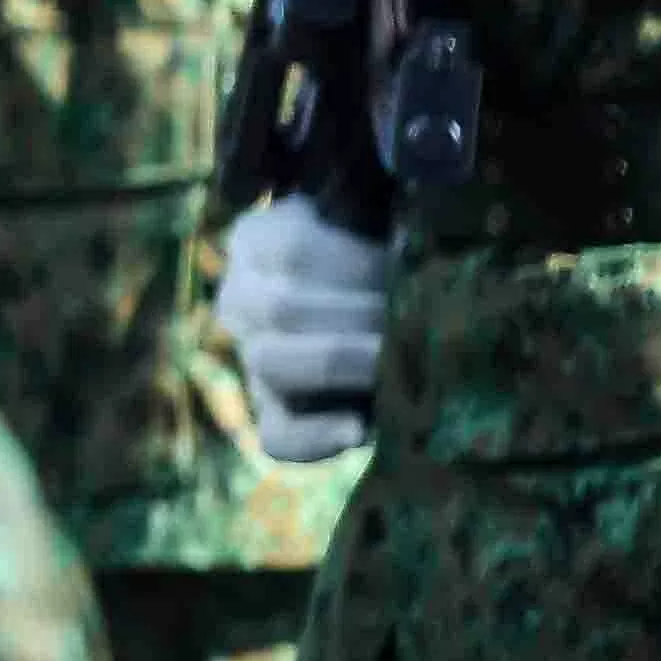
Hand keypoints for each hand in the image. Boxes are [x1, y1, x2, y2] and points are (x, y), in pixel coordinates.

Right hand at [214, 192, 391, 460]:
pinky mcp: (273, 414)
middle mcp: (239, 296)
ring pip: (270, 362)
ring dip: (342, 363)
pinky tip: (359, 429)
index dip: (355, 265)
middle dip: (357, 318)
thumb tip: (422, 229)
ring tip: (396, 362)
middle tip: (417, 322)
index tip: (407, 268)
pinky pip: (277, 436)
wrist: (384, 309)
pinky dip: (318, 437)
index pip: (293, 249)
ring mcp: (251, 358)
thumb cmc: (387, 255)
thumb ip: (382, 224)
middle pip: (280, 308)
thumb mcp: (372, 223)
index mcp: (256, 238)